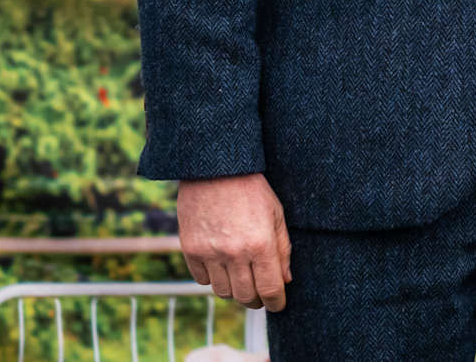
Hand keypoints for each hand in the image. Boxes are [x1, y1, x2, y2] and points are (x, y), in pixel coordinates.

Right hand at [176, 173, 291, 311]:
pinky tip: (222, 267)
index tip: (279, 305)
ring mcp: (209, 253)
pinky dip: (213, 279)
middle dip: (257, 300)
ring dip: (235, 291)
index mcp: (260, 244)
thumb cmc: (252, 190)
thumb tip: (285, 281)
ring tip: (242, 280)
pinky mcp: (190, 250)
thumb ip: (283, 250)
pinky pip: (202, 280)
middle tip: (261, 295)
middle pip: (246, 296)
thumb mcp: (277, 214)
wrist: (215, 170)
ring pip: (223, 292)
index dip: (276, 302)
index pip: (270, 289)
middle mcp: (234, 253)